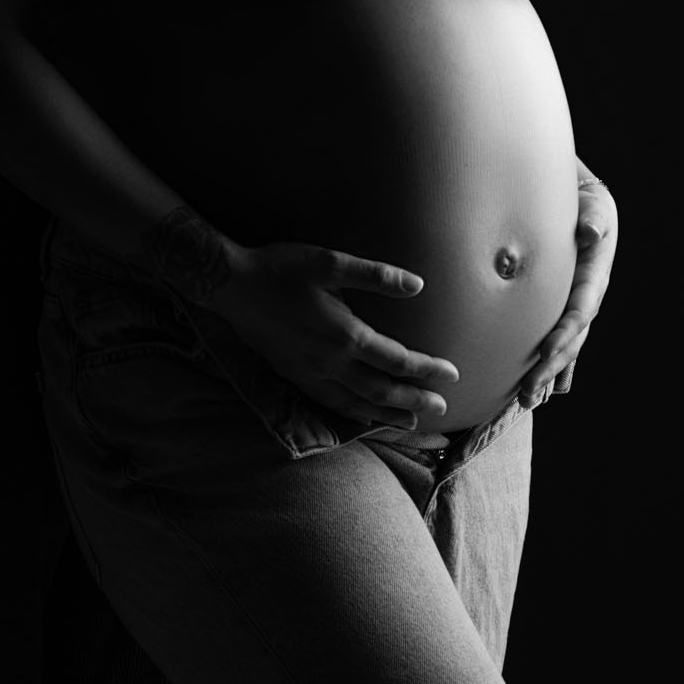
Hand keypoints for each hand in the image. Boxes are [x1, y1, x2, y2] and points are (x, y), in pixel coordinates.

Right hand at [211, 240, 459, 427]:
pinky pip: (330, 403)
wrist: (231, 285)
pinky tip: (362, 416)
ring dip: (387, 414)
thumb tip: (418, 286)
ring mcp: (309, 373)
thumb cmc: (282, 267)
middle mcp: (330, 362)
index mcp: (344, 334)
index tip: (452, 374)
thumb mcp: (331, 262)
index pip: (397, 360)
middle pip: (382, 390)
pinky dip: (352, 413)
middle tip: (441, 407)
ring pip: (356, 404)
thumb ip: (376, 275)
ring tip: (411, 421)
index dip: (427, 368)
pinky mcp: (293, 375)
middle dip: (414, 400)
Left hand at [515, 177, 618, 406]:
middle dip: (549, 367)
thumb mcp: (594, 208)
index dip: (564, 333)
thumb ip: (592, 220)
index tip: (544, 351)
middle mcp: (588, 300)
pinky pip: (559, 343)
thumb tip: (590, 232)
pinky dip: (552, 368)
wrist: (589, 209)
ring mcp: (577, 309)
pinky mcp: (566, 311)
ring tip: (525, 400)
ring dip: (546, 375)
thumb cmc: (588, 206)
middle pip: (569, 340)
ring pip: (563, 348)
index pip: (579, 311)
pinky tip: (541, 391)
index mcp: (594, 279)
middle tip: (526, 393)